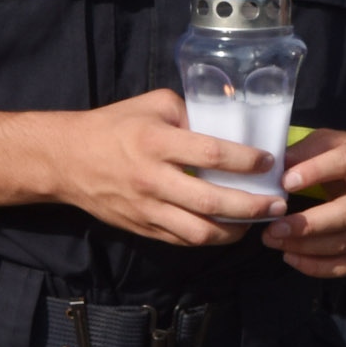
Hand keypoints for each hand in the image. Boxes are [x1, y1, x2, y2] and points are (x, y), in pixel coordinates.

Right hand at [43, 88, 293, 245]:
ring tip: (259, 221)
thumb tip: (225, 125)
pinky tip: (229, 229)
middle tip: (278, 202)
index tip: (268, 160)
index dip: (245, 160)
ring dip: (236, 230)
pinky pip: (183, 240)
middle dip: (252, 206)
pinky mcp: (143, 228)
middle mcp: (153, 179)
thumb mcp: (152, 105)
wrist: (67, 160)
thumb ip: (189, 112)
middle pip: (212, 202)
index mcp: (156, 143)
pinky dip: (211, 239)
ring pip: (200, 231)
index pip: (210, 155)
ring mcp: (147, 209)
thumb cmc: (113, 126)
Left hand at [263, 127, 345, 277]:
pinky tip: (291, 257)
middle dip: (307, 225)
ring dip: (305, 247)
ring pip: (344, 243)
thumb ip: (305, 150)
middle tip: (273, 228)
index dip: (315, 172)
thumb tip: (275, 167)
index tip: (285, 182)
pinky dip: (317, 267)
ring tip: (273, 240)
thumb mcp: (333, 142)